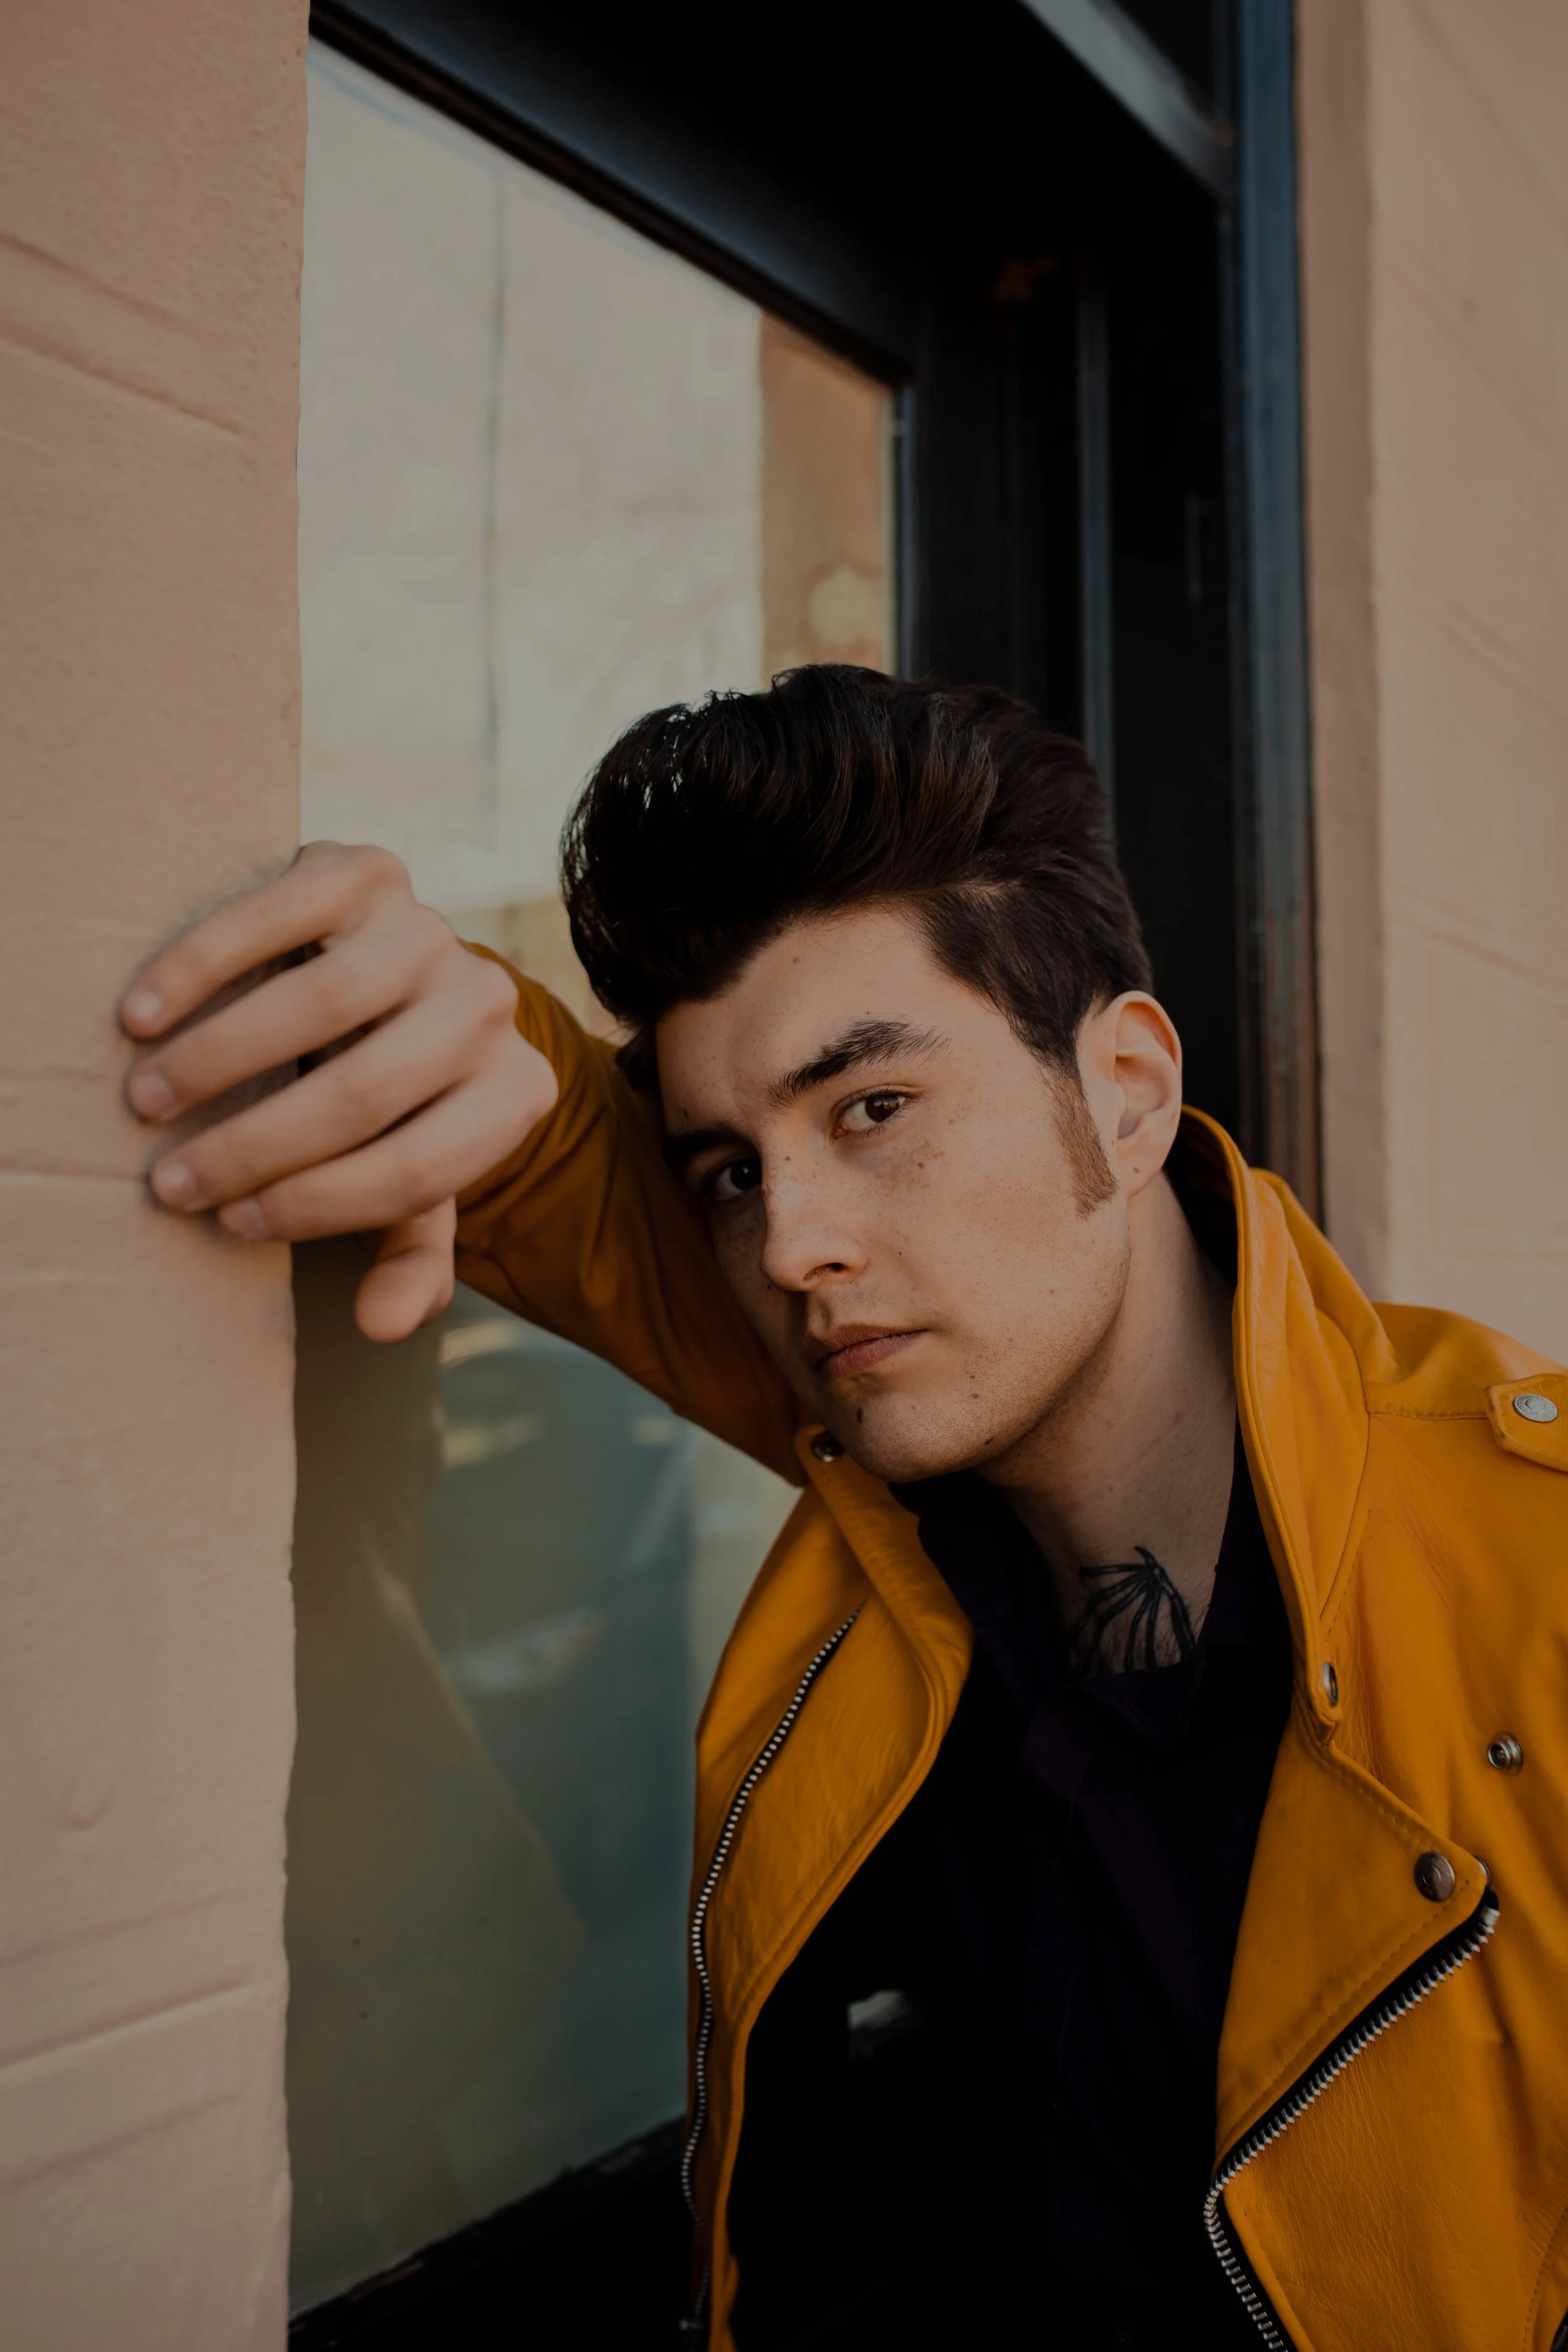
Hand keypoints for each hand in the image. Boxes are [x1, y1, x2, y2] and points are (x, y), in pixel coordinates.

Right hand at [120, 842, 557, 1341]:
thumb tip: (387, 1326)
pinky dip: (200, 967)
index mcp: (515, 1093)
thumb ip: (409, 1255)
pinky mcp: (367, 870)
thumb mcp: (412, 1181)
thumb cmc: (392, 1101)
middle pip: (363, 1093)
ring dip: (219, 1059)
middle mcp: (489, 1007)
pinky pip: (276, 917)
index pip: (417, 1171)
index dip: (318, 1205)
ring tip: (147, 1101)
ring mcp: (430, 931)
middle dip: (254, 1147)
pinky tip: (144, 1014)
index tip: (234, 1223)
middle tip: (169, 1181)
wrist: (382, 974)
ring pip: (320, 1005)